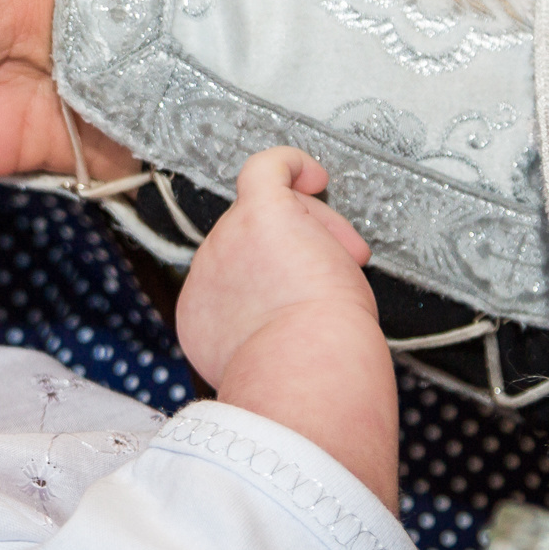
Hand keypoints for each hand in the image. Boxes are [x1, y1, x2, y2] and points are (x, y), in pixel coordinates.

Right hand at [175, 148, 395, 502]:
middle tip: (340, 281)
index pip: (240, 286)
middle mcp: (207, 280)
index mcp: (204, 323)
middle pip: (256, 247)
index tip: (312, 313)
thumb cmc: (305, 385)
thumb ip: (267, 342)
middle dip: (305, 256)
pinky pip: (267, 169)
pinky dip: (290, 164)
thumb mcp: (270, 369)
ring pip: (273, 216)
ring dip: (314, 231)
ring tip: (344, 262)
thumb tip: (292, 328)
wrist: (305, 375)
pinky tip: (316, 176)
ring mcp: (227, 243)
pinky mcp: (258, 214)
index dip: (281, 288)